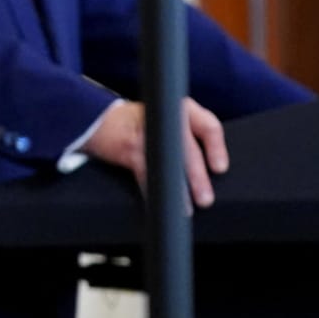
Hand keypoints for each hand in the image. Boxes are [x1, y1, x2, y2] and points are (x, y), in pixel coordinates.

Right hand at [82, 97, 228, 209]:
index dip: (216, 148)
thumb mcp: (166, 119)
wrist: (98, 120)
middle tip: (205, 199)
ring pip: (168, 164)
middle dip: (197, 177)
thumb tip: (210, 171)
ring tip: (186, 208)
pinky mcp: (129, 147)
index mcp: (179, 109)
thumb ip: (188, 134)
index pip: (207, 125)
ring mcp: (145, 132)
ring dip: (178, 189)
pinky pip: (146, 174)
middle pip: (188, 149)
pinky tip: (159, 203)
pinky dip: (153, 192)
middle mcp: (164, 117)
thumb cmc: (138, 124)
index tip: (220, 169)